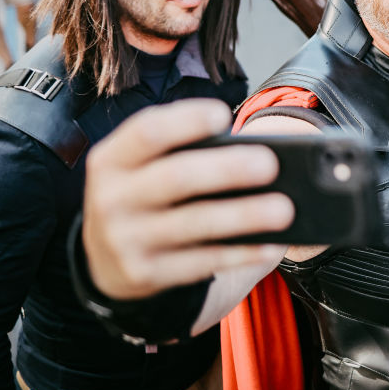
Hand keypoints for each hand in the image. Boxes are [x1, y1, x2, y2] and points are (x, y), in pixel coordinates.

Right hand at [82, 99, 293, 299]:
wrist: (104, 258)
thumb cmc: (147, 193)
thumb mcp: (146, 167)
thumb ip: (187, 152)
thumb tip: (262, 150)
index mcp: (112, 159)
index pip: (147, 131)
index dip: (185, 121)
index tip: (223, 115)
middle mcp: (111, 198)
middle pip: (176, 177)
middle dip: (226, 169)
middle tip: (270, 164)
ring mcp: (125, 240)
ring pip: (194, 224)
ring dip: (244, 215)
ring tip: (285, 209)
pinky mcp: (145, 274)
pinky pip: (202, 262)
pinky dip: (241, 253)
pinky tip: (271, 246)